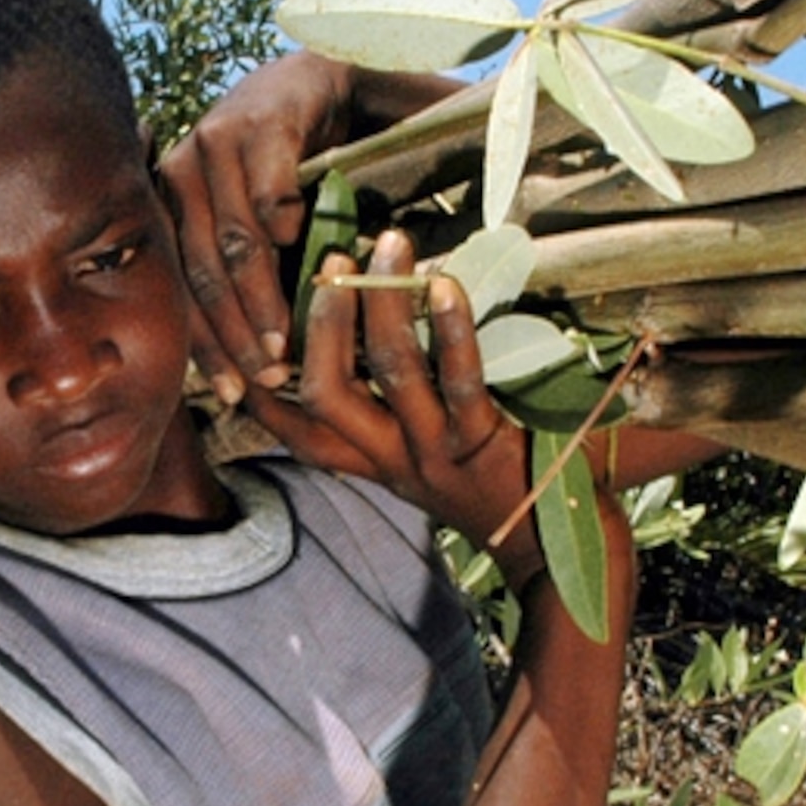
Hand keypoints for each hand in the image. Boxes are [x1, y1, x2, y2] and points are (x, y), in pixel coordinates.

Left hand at [157, 53, 353, 405]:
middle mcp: (178, 173)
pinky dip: (289, 234)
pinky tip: (314, 268)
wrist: (319, 84)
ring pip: (235, 242)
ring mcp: (214, 144)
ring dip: (262, 301)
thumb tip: (248, 369)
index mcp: (166, 205)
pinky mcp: (258, 123)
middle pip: (201, 273)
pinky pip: (269, 194)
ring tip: (286, 342)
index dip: (205, 347)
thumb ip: (244, 278)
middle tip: (268, 376)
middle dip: (235, 334)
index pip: (176, 289)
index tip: (233, 394)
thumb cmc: (288, 169)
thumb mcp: (256, 225)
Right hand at [244, 230, 548, 584]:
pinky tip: (443, 284)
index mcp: (380, 466)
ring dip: (382, 300)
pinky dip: (449, 327)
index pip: (300, 435)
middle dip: (321, 323)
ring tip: (387, 247)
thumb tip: (382, 347)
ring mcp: (437, 451)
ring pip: (388, 370)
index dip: (264, 395)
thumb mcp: (436, 471)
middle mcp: (397, 460)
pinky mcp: (483, 441)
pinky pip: (458, 378)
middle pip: (326, 393)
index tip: (243, 343)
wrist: (562, 559)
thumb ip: (406, 425)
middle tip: (331, 262)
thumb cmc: (503, 499)